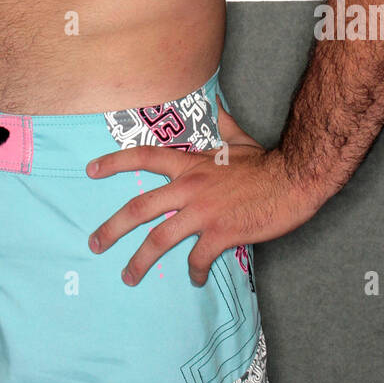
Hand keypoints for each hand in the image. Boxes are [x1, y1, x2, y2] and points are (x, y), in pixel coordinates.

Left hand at [85, 93, 312, 285]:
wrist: (293, 180)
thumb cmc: (265, 162)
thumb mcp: (237, 139)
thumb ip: (220, 123)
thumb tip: (214, 103)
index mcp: (189, 164)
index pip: (143, 157)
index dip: (114, 162)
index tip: (91, 170)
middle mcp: (189, 187)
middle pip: (139, 208)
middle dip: (112, 228)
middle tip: (95, 243)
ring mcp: (203, 212)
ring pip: (159, 239)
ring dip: (139, 261)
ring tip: (128, 276)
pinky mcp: (221, 234)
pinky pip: (197, 259)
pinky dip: (194, 273)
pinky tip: (194, 280)